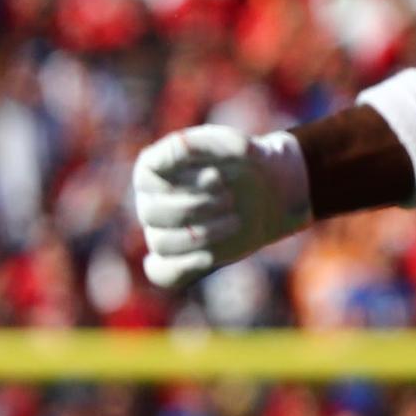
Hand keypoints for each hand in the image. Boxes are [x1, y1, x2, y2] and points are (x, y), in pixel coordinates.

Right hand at [132, 125, 311, 290]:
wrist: (269, 194)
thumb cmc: (246, 164)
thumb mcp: (240, 145)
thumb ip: (219, 142)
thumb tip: (194, 149)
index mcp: (153, 168)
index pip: (146, 174)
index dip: (184, 179)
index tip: (217, 175)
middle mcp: (150, 201)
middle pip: (153, 213)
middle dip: (198, 208)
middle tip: (230, 198)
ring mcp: (160, 232)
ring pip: (162, 243)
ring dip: (203, 235)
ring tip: (235, 220)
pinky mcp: (177, 259)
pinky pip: (163, 273)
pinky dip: (184, 267)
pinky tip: (209, 257)